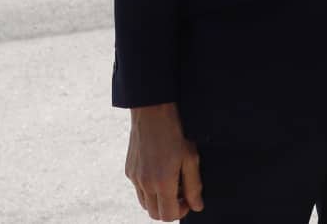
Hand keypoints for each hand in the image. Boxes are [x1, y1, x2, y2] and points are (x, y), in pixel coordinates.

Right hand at [125, 103, 203, 220]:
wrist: (152, 112)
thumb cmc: (175, 132)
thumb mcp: (190, 158)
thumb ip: (194, 186)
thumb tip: (197, 206)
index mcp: (162, 182)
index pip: (168, 216)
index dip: (181, 212)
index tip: (188, 199)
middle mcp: (144, 184)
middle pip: (154, 214)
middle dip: (169, 209)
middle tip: (180, 191)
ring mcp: (134, 178)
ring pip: (145, 204)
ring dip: (158, 200)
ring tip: (170, 181)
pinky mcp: (129, 170)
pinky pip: (138, 189)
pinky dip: (148, 189)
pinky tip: (159, 171)